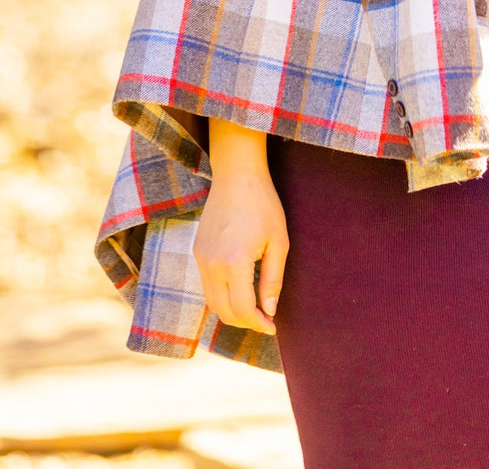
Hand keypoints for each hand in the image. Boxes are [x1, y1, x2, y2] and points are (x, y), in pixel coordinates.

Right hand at [193, 166, 288, 335]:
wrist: (236, 175)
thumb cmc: (263, 205)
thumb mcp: (279, 241)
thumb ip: (272, 279)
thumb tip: (270, 310)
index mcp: (234, 262)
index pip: (242, 310)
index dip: (258, 323)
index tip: (273, 326)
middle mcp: (212, 264)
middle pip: (224, 312)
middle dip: (245, 322)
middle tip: (265, 319)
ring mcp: (201, 258)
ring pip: (212, 302)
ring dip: (232, 311)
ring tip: (254, 307)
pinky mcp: (197, 252)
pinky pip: (207, 285)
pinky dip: (222, 295)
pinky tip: (240, 288)